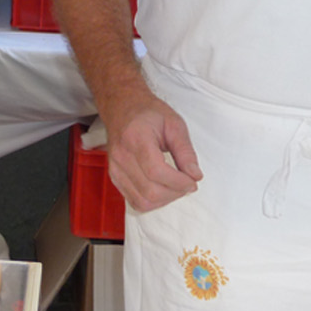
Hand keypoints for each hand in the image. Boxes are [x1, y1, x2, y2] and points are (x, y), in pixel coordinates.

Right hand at [103, 94, 202, 212]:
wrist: (123, 108)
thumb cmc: (147, 113)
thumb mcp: (174, 123)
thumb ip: (186, 151)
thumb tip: (195, 175)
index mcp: (135, 138)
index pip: (156, 171)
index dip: (178, 182)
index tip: (192, 181)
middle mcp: (121, 156)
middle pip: (150, 191)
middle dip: (175, 192)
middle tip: (187, 183)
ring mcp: (115, 168)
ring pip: (143, 201)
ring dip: (165, 200)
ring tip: (176, 186)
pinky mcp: (115, 178)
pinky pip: (135, 202)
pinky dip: (153, 202)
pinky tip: (163, 189)